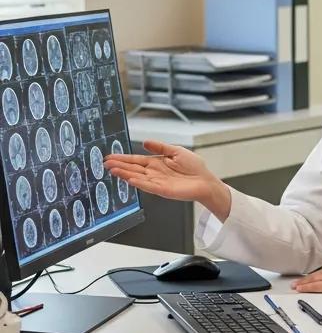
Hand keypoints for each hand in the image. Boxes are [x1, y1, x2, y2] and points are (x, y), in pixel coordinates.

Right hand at [103, 140, 230, 218]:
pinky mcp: (163, 190)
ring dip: (125, 174)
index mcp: (156, 163)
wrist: (205, 181)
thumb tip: (145, 142)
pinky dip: (139, 183)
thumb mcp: (176, 151)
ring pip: (137, 177)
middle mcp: (154, 173)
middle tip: (105, 163)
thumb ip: (160, 147)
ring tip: (112, 170)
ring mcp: (157, 182)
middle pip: (133, 168)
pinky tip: (129, 179)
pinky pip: (148, 186)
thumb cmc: (194, 167)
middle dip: (119, 166)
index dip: (123, 159)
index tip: (110, 156)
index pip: (136, 160)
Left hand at [292, 258, 321, 295]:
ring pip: (313, 280)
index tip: (310, 277)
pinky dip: (306, 288)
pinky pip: (315, 287)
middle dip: (305, 279)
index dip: (315, 275)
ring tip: (295, 286)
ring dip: (303, 283)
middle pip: (316, 275)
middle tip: (296, 282)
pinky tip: (300, 289)